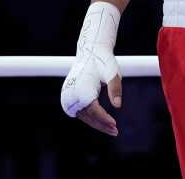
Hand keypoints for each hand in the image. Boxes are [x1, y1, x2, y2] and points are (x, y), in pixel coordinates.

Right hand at [61, 1, 121, 135]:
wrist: (90, 52)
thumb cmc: (103, 62)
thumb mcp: (113, 73)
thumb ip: (115, 89)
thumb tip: (118, 106)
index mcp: (83, 89)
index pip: (94, 111)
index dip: (105, 120)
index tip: (115, 125)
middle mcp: (72, 93)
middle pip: (88, 116)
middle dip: (101, 125)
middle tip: (115, 131)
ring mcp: (67, 95)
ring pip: (82, 115)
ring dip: (95, 122)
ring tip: (110, 127)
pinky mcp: (67, 95)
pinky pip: (78, 110)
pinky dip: (88, 116)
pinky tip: (99, 119)